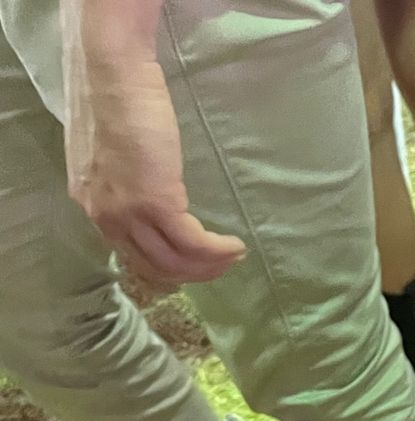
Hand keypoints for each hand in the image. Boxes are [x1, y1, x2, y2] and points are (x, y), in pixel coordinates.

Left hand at [65, 55, 245, 283]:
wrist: (112, 67)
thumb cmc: (114, 93)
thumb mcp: (110, 150)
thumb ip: (123, 179)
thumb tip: (146, 190)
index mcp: (94, 204)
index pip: (133, 255)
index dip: (168, 265)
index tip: (195, 260)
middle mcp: (107, 218)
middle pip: (155, 268)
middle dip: (193, 273)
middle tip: (222, 265)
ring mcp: (129, 213)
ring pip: (174, 263)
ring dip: (209, 266)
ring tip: (233, 256)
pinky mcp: (156, 203)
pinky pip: (193, 244)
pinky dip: (218, 250)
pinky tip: (234, 245)